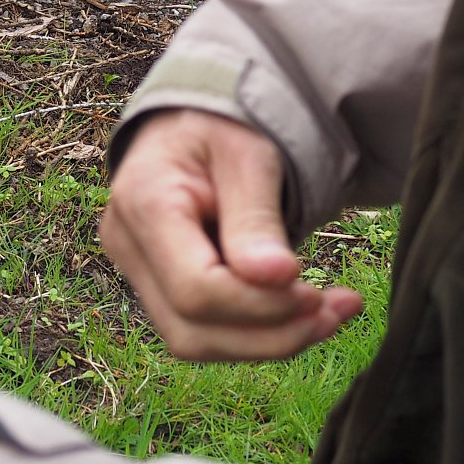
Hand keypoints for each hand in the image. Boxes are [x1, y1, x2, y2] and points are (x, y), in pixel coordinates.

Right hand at [100, 111, 359, 360]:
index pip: (195, 288)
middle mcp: (127, 244)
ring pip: (196, 341)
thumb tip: (276, 277)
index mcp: (145, 202)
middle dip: (271, 334)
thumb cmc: (224, 124)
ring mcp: (136, 270)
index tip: (313, 290)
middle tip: (336, 311)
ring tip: (330, 314)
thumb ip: (256, 216)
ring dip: (269, 341)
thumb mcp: (249, 154)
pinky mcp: (156, 286)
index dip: (258, 305)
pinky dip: (258, 332)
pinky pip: (204, 330)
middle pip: (191, 328)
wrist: (198, 122)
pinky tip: (303, 312)